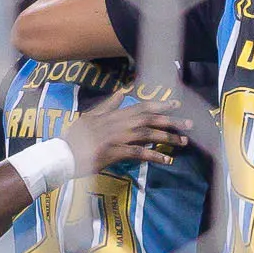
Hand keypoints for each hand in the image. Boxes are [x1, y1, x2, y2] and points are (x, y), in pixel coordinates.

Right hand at [58, 89, 189, 173]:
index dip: (161, 106)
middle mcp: (120, 123)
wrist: (64, 154)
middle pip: (151, 119)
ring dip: (168, 138)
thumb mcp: (91, 115)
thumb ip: (109, 104)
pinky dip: (155, 156)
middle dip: (172, 121)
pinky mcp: (116, 152)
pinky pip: (140, 154)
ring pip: (149, 135)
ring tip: (183, 143)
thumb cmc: (76, 137)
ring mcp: (119, 137)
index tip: (177, 106)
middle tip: (189, 125)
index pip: (143, 106)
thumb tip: (122, 91)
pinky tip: (167, 160)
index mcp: (115, 114)